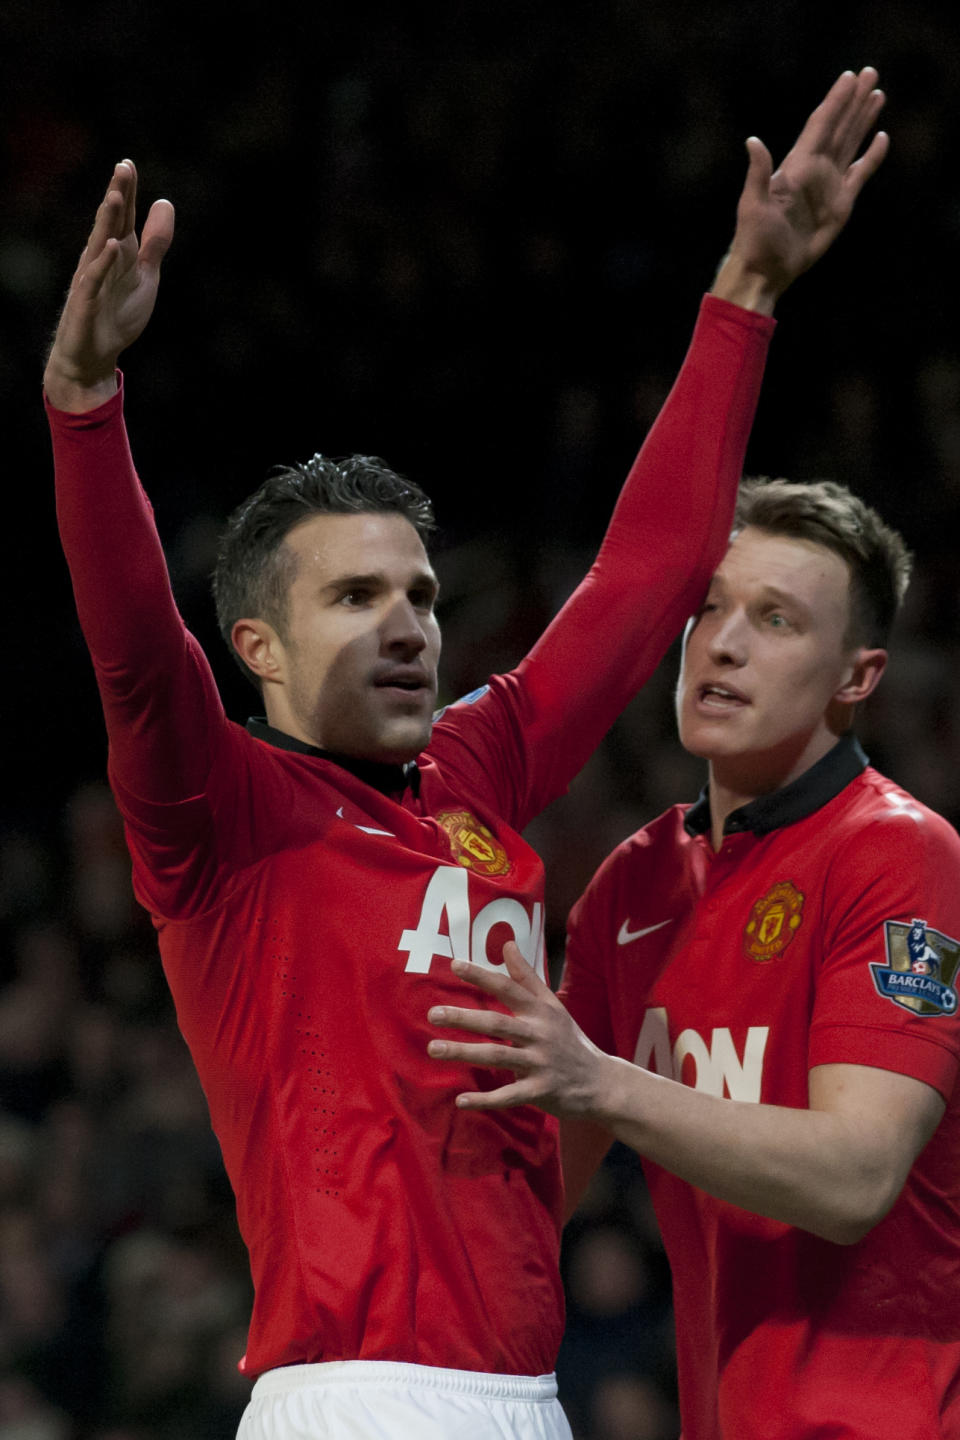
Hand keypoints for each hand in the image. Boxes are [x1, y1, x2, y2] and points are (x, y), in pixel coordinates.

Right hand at [44, 159, 174, 411]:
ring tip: (116, 196)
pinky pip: (95, 279)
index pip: (124, 217)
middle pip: (111, 223)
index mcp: (120, 252)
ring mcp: (93, 278)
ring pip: (99, 243)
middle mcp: (104, 259)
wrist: (96, 354)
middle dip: (118, 196)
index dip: (128, 193)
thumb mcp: (146, 275)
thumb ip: (155, 242)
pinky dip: (103, 262)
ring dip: (107, 221)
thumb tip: (165, 203)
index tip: (129, 165)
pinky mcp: (87, 301)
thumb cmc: (118, 313)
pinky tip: (112, 246)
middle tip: (123, 167)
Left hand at [427, 942, 611, 1114]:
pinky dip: (485, 1099)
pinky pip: (508, 1096)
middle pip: (497, 1023)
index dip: (482, 975)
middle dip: (464, 1017)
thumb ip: (527, 977)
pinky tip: (460, 1100)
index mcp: (540, 1012)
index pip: (508, 988)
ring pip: (497, 1056)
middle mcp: (540, 1034)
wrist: (602, 1083)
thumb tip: (507, 944)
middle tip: (432, 1013)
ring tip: (434, 1048)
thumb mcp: (553, 1007)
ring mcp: (540, 1064)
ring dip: (464, 1052)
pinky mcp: (541, 1092)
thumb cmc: (570, 1041)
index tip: (454, 964)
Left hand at [713, 67, 887, 312]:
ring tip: (877, 95)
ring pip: (851, 143)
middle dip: (854, 101)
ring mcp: (829, 185)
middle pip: (840, 126)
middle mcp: (815, 169)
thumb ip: (758, 173)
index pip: (821, 124)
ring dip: (863, 120)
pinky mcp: (840, 204)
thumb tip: (752, 141)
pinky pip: (861, 174)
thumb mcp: (752, 204)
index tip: (849, 77)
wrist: (766, 268)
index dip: (835, 101)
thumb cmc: (755, 238)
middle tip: (870, 73)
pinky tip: (881, 138)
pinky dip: (872, 157)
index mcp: (797, 165)